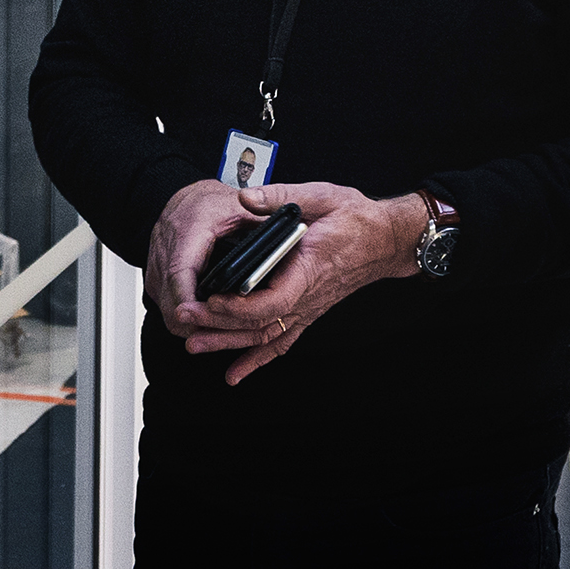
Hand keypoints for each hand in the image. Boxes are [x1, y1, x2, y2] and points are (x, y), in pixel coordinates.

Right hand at [148, 178, 270, 330]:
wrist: (184, 198)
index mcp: (188, 230)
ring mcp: (155, 264)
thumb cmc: (209, 202)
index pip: (180, 273)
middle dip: (194, 323)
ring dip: (188, 322)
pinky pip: (164, 303)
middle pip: (169, 300)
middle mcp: (165, 249)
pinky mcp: (154, 275)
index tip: (208, 317)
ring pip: (165, 308)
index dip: (191, 302)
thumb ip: (262, 222)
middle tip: (222, 335)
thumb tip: (285, 238)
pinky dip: (183, 313)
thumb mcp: (241, 207)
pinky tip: (206, 317)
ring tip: (218, 329)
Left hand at [165, 180, 427, 386]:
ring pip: (265, 337)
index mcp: (309, 269)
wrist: (384, 240)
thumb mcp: (321, 196)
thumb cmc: (356, 219)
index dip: (241, 306)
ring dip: (229, 344)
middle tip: (185, 319)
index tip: (212, 300)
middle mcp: (307, 297)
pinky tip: (234, 373)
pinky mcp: (305, 313)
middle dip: (219, 325)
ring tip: (194, 345)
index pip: (273, 300)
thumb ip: (281, 195)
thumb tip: (246, 197)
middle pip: (260, 324)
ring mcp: (307, 309)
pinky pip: (279, 342)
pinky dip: (255, 359)